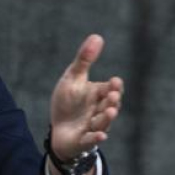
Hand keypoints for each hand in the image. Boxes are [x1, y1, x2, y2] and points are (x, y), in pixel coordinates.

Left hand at [50, 34, 123, 161]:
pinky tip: (101, 135)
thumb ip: (84, 60)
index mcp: (99, 95)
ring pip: (103, 122)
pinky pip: (91, 139)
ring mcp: (92, 126)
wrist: (59, 128)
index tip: (114, 82)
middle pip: (109, 106)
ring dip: (107, 118)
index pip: (110, 89)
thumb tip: (97, 36)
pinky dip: (96, 137)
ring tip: (110, 112)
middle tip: (113, 96)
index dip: (114, 87)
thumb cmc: (68, 101)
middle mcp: (99, 110)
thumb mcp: (73, 79)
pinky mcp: (84, 139)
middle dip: (112, 101)